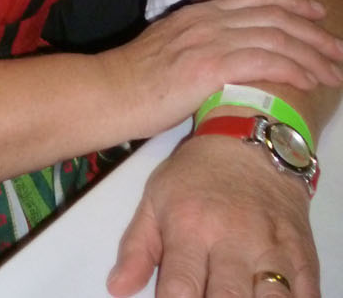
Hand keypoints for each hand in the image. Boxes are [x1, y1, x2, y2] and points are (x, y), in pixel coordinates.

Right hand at [103, 0, 342, 141]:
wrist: (109, 91)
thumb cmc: (137, 80)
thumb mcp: (171, 46)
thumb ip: (201, 40)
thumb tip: (229, 53)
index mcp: (199, 12)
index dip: (290, 1)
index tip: (316, 12)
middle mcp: (207, 19)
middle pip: (273, 14)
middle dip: (312, 30)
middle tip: (337, 48)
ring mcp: (208, 40)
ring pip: (275, 37)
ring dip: (311, 54)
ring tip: (332, 71)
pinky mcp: (209, 66)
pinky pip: (263, 60)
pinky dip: (291, 68)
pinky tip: (307, 80)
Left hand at [107, 133, 318, 296]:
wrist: (249, 143)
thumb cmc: (196, 175)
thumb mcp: (155, 199)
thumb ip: (137, 248)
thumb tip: (117, 288)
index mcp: (191, 227)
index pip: (181, 290)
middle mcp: (234, 240)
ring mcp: (273, 250)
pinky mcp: (304, 256)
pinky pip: (307, 297)